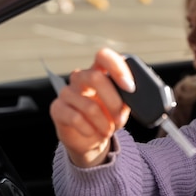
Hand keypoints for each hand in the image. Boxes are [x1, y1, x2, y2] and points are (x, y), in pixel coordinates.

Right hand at [50, 48, 135, 167]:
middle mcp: (81, 78)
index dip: (117, 67)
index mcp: (98, 71)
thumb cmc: (108, 117)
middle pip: (95, 78)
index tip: (130, 87)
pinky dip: (90, 129)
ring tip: (109, 130)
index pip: (103, 56)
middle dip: (113, 102)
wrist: (90, 139)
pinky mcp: (57, 108)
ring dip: (104, 123)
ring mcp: (67, 92)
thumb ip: (129, 97)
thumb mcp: (123, 106)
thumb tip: (138, 97)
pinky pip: (76, 118)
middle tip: (120, 118)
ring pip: (88, 105)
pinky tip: (93, 132)